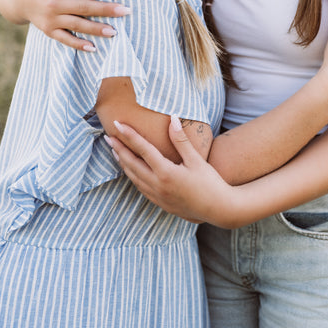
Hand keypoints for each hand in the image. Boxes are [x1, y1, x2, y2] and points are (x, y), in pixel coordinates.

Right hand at [22, 0, 130, 49]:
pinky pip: (65, 39)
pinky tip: (93, 48)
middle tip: (128, 11)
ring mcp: (52, 18)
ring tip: (115, 31)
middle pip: (85, 7)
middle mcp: (56, 3)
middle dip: (107, 10)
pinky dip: (78, 44)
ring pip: (77, 25)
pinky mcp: (49, 30)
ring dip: (96, 29)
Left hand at [106, 118, 236, 227]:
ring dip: (123, 163)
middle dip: (119, 149)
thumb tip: (172, 118)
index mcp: (166, 172)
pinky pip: (140, 187)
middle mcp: (158, 185)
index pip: (142, 149)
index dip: (129, 135)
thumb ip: (181, 140)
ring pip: (134, 177)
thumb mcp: (197, 160)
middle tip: (108, 137)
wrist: (219, 209)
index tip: (117, 124)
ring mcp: (158, 196)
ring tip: (115, 152)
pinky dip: (132, 176)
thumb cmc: (210, 183)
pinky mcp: (161, 203)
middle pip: (132, 164)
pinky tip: (131, 171)